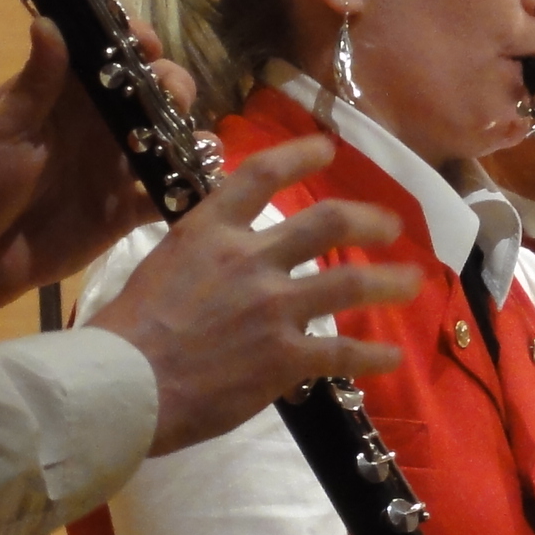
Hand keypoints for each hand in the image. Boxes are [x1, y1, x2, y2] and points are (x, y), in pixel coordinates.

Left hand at [0, 18, 201, 326]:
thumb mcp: (0, 129)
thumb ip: (35, 83)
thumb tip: (48, 21)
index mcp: (64, 94)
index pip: (108, 53)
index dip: (135, 41)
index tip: (145, 44)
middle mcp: (97, 123)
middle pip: (153, 90)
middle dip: (172, 84)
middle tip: (169, 96)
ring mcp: (114, 166)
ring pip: (170, 136)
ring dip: (188, 132)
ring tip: (191, 143)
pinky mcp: (124, 211)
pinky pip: (167, 194)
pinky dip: (191, 188)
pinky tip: (202, 184)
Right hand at [91, 137, 423, 454]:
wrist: (122, 386)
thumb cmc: (125, 332)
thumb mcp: (160, 267)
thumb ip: (198, 254)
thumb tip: (217, 257)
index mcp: (210, 231)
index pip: (261, 175)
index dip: (299, 155)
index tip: (326, 148)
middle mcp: (250, 259)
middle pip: (327, 222)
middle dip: (367, 220)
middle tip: (390, 225)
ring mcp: (273, 307)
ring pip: (349, 283)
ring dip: (389, 281)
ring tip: (412, 282)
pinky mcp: (285, 356)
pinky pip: (342, 352)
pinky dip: (372, 355)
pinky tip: (390, 357)